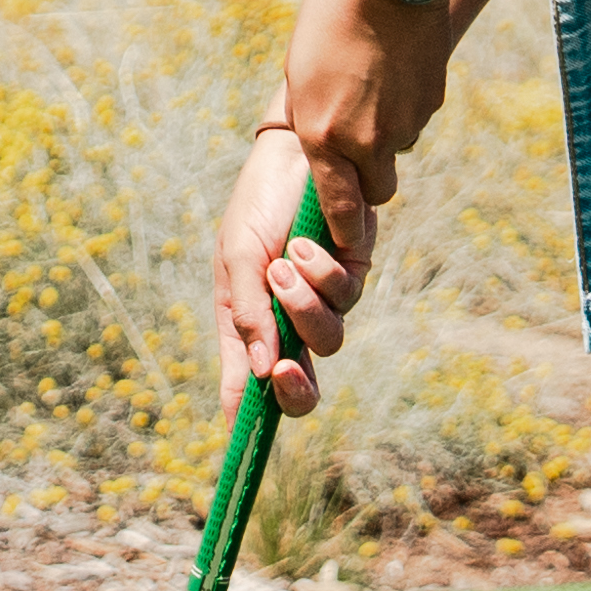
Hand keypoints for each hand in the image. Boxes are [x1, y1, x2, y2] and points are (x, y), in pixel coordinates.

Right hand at [215, 123, 373, 411]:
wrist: (298, 151)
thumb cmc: (257, 204)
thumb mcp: (238, 256)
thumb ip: (249, 312)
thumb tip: (261, 371)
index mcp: (245, 324)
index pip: (245, 387)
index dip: (245, 420)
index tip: (241, 440)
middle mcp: (284, 322)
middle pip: (298, 387)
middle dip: (295, 389)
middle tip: (285, 370)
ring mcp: (320, 302)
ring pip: (326, 340)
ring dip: (304, 305)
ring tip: (285, 263)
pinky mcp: (352, 276)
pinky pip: (346, 297)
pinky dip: (324, 274)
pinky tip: (308, 244)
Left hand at [272, 0, 460, 237]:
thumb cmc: (329, 17)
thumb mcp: (299, 71)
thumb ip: (311, 116)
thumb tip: (320, 140)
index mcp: (324, 137)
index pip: (340, 209)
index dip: (344, 229)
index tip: (344, 236)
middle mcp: (367, 141)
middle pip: (378, 191)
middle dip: (369, 181)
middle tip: (358, 152)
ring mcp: (405, 124)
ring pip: (398, 151)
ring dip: (386, 137)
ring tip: (372, 89)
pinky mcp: (431, 103)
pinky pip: (416, 120)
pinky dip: (405, 108)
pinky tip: (394, 71)